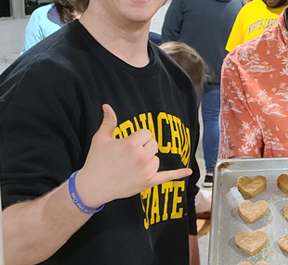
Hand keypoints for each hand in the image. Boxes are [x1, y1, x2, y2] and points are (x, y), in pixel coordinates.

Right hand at [75, 104, 191, 208]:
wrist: (93, 187)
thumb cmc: (96, 162)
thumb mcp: (100, 139)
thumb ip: (109, 121)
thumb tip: (107, 106)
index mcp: (132, 145)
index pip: (146, 133)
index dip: (137, 137)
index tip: (127, 142)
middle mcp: (142, 157)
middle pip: (153, 144)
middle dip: (143, 147)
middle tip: (128, 155)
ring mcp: (147, 171)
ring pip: (156, 158)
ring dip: (147, 159)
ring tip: (130, 165)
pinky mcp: (149, 182)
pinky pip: (167, 176)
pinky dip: (178, 174)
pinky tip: (188, 172)